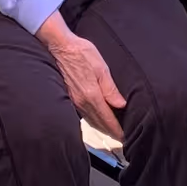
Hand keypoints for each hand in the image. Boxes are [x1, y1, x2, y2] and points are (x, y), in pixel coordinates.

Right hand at [37, 12, 125, 139]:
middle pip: (99, 122)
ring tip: (112, 131)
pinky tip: (98, 118)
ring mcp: (75, 100)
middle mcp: (82, 102)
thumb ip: (111, 89)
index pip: (106, 118)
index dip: (116, 129)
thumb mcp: (101, 68)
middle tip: (122, 138)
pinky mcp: (71, 97)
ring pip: (91, 119)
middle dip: (110, 131)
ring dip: (102, 127)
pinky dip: (93, 120)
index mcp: (91, 95)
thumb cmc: (83, 53)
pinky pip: (84, 114)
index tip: (125, 137)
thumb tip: (121, 105)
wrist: (61, 47)